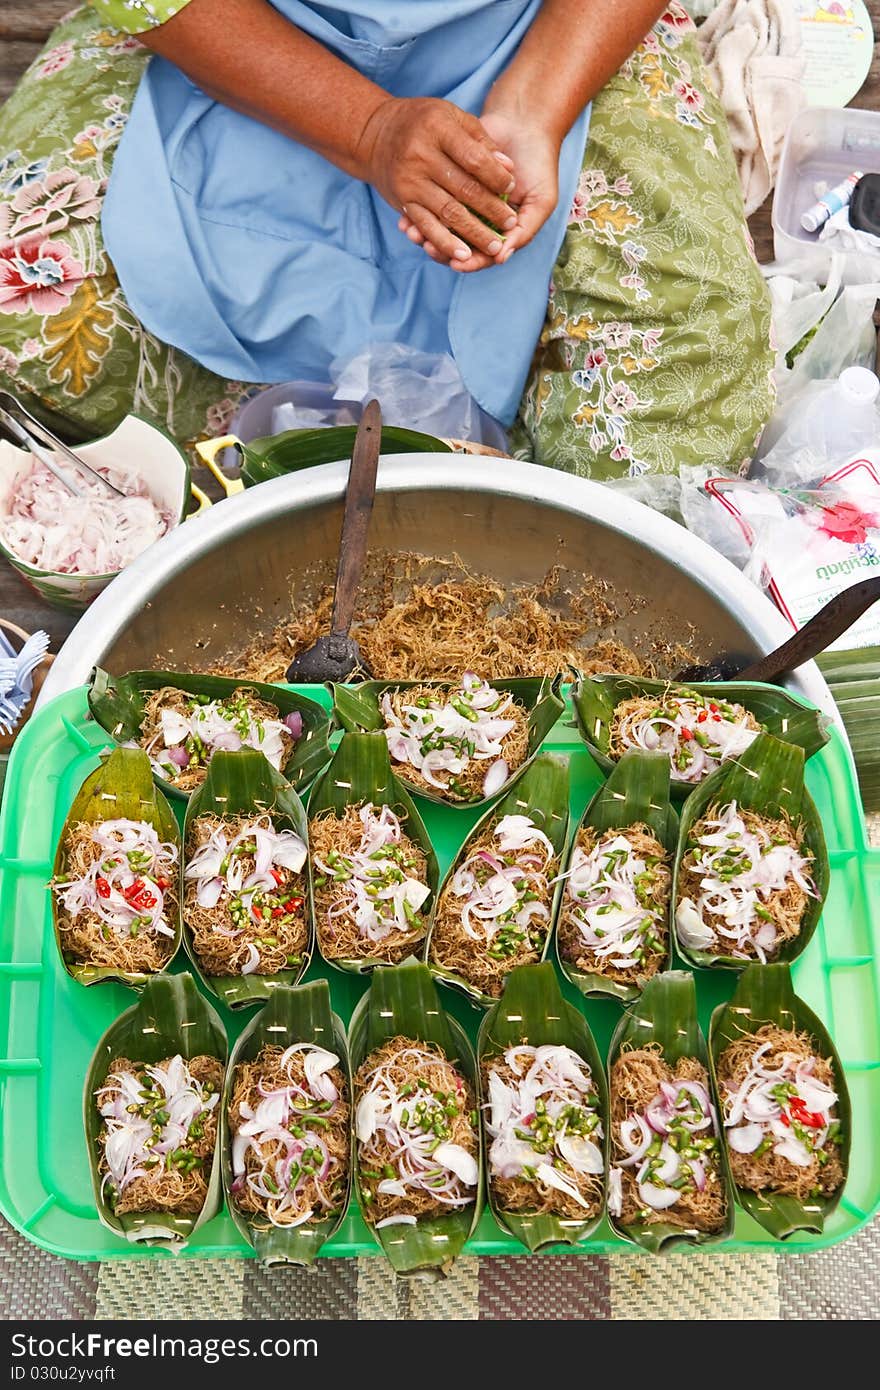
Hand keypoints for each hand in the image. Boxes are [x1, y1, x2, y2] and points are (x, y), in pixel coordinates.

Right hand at [355, 96, 516, 267]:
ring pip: (448, 213)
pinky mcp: (403, 202)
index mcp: (437, 129)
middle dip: (491, 210)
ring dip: (474, 233)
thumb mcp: (452, 116)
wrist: (376, 135)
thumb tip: (508, 168)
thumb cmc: (424, 122)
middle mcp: (421, 156)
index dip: (496, 177)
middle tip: (511, 224)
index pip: (474, 159)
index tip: (512, 189)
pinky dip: (445, 243)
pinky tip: (464, 256)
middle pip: (464, 189)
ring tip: (495, 247)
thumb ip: (481, 140)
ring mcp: (410, 182)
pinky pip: (427, 226)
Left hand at [398, 109, 560, 271]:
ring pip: (440, 228)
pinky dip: (417, 212)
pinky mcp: (447, 186)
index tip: (456, 263)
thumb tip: (500, 258)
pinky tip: (405, 218)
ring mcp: (462, 204)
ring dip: (424, 234)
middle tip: (426, 246)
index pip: (481, 256)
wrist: (524, 124)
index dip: (469, 262)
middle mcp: (479, 221)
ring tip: (412, 233)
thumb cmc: (538, 165)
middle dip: (439, 250)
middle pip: (456, 247)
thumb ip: (524, 231)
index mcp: (500, 231)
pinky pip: (429, 204)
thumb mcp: (540, 201)